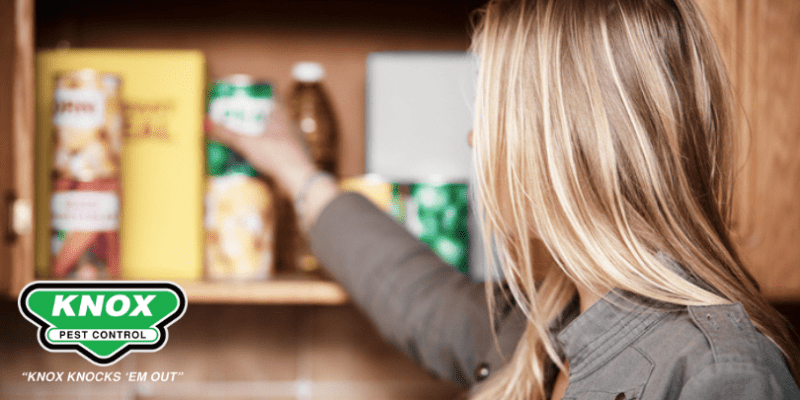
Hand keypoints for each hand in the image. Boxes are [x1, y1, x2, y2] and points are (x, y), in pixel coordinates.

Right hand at [205, 103, 339, 230]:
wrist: (299, 179)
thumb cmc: (275, 155)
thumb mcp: (246, 144)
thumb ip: (226, 134)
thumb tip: (205, 122)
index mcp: (281, 117)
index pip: (273, 98)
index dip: (261, 96)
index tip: (249, 97)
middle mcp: (291, 127)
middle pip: (275, 117)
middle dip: (259, 119)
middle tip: (243, 122)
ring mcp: (296, 143)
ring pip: (279, 134)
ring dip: (265, 137)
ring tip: (250, 141)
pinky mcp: (298, 158)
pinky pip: (282, 151)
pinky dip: (271, 152)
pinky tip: (263, 159)